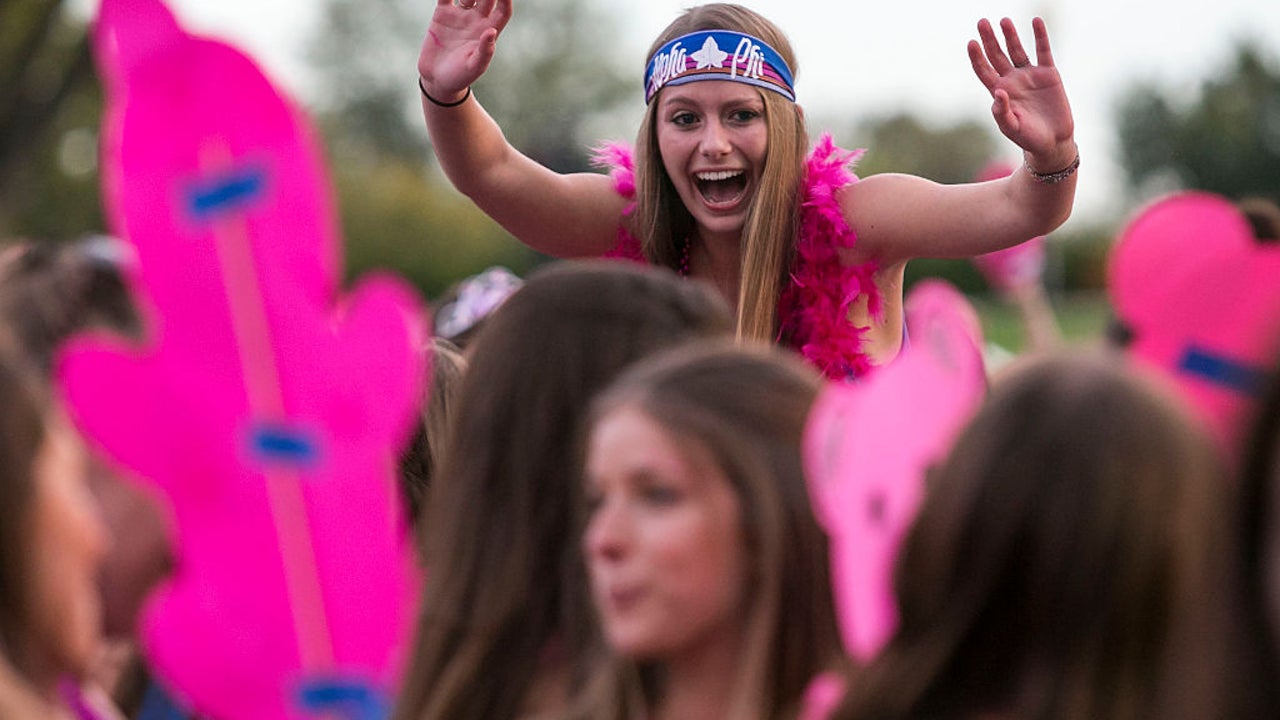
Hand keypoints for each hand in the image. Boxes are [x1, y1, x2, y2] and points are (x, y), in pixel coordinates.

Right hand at [418, 0, 511, 100]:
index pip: (503, 11)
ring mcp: (460, 16)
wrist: (437, 79)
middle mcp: (477, 20)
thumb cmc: (460, 77)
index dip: (506, 0)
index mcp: (488, 32)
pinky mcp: (442, 14)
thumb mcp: (474, 67)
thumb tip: (492, 32)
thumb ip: (485, 51)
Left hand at [968, 18, 1075, 170]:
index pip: (984, 70)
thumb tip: (998, 92)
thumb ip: (1001, 113)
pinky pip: (1043, 51)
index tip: (971, 43)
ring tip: (1003, 20)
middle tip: (982, 22)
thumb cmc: (1028, 138)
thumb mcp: (1011, 128)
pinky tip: (1036, 21)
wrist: (1052, 142)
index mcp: (999, 92)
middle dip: (989, 39)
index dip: (977, 57)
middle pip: (997, 55)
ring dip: (1010, 35)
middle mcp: (1012, 80)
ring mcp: (1029, 75)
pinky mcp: (1048, 74)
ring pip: (1017, 50)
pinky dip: (1040, 36)